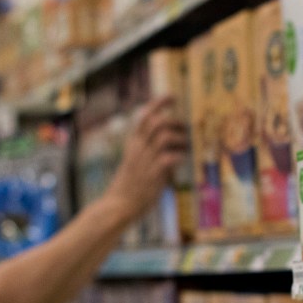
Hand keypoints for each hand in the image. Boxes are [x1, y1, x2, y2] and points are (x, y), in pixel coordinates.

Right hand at [104, 97, 188, 217]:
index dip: (159, 103)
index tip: (172, 97)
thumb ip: (151, 154)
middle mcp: (139, 148)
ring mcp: (145, 160)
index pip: (145, 116)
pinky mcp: (153, 174)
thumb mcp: (136, 164)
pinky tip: (180, 162)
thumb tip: (173, 150)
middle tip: (184, 129)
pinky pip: (170, 157)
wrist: (118, 206)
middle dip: (175, 121)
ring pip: (165, 136)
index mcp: (133, 143)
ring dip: (180, 139)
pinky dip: (180, 156)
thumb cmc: (130, 187)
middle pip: (158, 121)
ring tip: (184, 147)